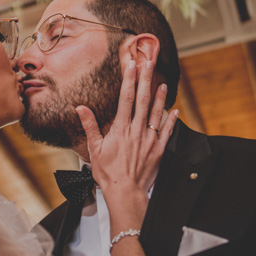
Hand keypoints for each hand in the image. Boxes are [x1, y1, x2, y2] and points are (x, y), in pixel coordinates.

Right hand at [76, 59, 177, 227]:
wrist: (125, 192)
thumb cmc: (108, 173)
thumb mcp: (94, 149)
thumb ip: (90, 126)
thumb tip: (81, 108)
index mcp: (121, 128)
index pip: (126, 98)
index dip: (129, 80)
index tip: (131, 65)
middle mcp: (137, 130)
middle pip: (143, 100)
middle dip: (145, 80)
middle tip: (149, 64)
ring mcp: (149, 140)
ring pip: (157, 113)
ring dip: (160, 96)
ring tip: (162, 83)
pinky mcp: (158, 150)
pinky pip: (167, 132)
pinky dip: (171, 120)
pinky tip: (174, 111)